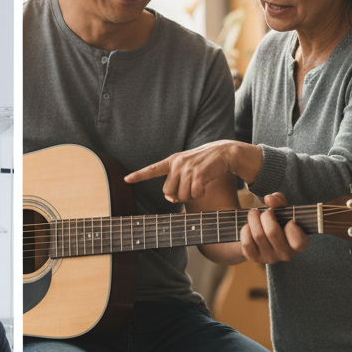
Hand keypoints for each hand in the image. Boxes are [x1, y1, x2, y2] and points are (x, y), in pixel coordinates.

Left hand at [124, 141, 262, 201]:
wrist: (225, 152)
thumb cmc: (205, 163)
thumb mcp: (188, 168)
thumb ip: (177, 182)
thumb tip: (171, 199)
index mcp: (173, 160)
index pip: (152, 169)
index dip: (139, 175)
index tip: (126, 179)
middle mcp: (177, 164)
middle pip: (168, 192)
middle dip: (178, 196)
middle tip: (190, 188)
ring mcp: (188, 168)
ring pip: (182, 196)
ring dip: (191, 196)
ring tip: (199, 184)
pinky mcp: (199, 174)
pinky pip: (194, 194)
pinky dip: (200, 194)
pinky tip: (205, 185)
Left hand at [240, 193, 308, 263]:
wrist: (261, 232)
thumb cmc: (276, 219)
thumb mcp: (281, 208)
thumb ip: (279, 200)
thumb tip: (269, 199)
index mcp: (299, 244)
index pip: (298, 242)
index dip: (292, 228)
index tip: (288, 220)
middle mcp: (286, 254)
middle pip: (273, 233)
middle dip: (266, 216)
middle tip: (264, 211)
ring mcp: (270, 258)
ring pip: (258, 236)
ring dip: (253, 219)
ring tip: (253, 213)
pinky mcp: (255, 258)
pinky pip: (247, 243)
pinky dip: (245, 230)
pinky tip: (248, 226)